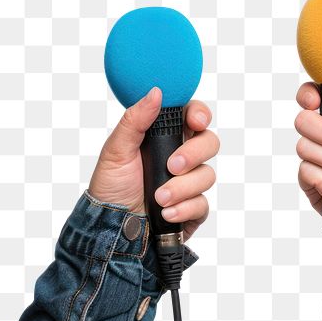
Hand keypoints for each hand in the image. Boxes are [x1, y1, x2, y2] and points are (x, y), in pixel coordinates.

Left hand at [89, 87, 218, 238]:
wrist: (112, 228)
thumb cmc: (111, 188)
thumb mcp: (116, 151)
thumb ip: (135, 120)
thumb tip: (156, 92)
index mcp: (165, 138)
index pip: (194, 117)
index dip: (200, 114)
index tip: (196, 121)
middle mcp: (182, 158)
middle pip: (209, 143)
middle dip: (193, 154)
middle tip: (172, 166)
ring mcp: (190, 183)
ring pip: (207, 175)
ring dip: (182, 187)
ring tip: (159, 197)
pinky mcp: (194, 208)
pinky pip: (203, 204)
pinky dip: (184, 208)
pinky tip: (167, 212)